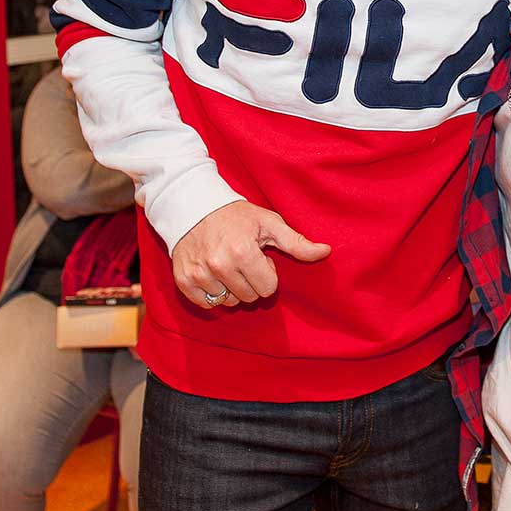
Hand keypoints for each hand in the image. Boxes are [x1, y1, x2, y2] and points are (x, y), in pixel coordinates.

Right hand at [169, 200, 330, 309]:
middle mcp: (219, 266)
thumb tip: (326, 251)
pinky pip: (207, 304)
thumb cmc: (237, 216)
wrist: (193, 206)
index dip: (267, 273)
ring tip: (228, 265)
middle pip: (249, 298)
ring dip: (232, 288)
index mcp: (243, 252)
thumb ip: (297, 242)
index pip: (268, 289)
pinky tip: (214, 274)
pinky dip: (213, 293)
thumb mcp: (269, 223)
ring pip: (228, 302)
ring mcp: (199, 274)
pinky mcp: (183, 281)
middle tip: (243, 260)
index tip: (259, 257)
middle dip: (251, 282)